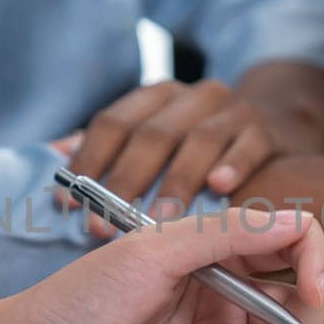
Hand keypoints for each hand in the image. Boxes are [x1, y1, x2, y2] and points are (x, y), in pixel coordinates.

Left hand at [64, 75, 323, 222]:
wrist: (267, 130)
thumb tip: (56, 153)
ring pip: (200, 140)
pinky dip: (234, 164)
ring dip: (176, 183)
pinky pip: (250, 146)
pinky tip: (219, 187)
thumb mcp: (151, 139)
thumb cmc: (195, 148)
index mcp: (156, 96)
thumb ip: (107, 147)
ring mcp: (233, 110)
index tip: (68, 204)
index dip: (88, 162)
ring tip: (160, 222)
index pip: (112, 123)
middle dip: (126, 183)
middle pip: (153, 134)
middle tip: (107, 227)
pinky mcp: (267, 131)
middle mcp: (192, 96)